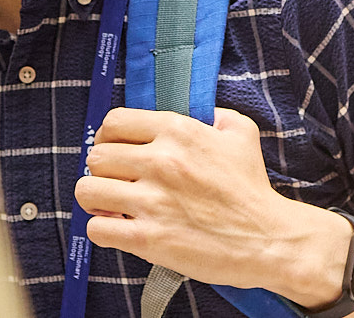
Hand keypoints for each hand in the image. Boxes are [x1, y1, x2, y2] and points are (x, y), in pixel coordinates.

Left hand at [75, 107, 349, 307]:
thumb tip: (202, 115)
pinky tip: (120, 228)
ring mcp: (152, 200)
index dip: (108, 137)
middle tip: (116, 181)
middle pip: (96, 156)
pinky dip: (103, 228)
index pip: (114, 122)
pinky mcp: (147, 238)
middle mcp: (161, 160)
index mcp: (179, 131)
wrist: (267, 239)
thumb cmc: (252, 189)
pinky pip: (96, 227)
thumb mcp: (242, 134)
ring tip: (112, 205)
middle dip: (103, 170)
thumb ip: (217, 115)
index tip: (116, 150)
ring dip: (96, 199)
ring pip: (87, 190)